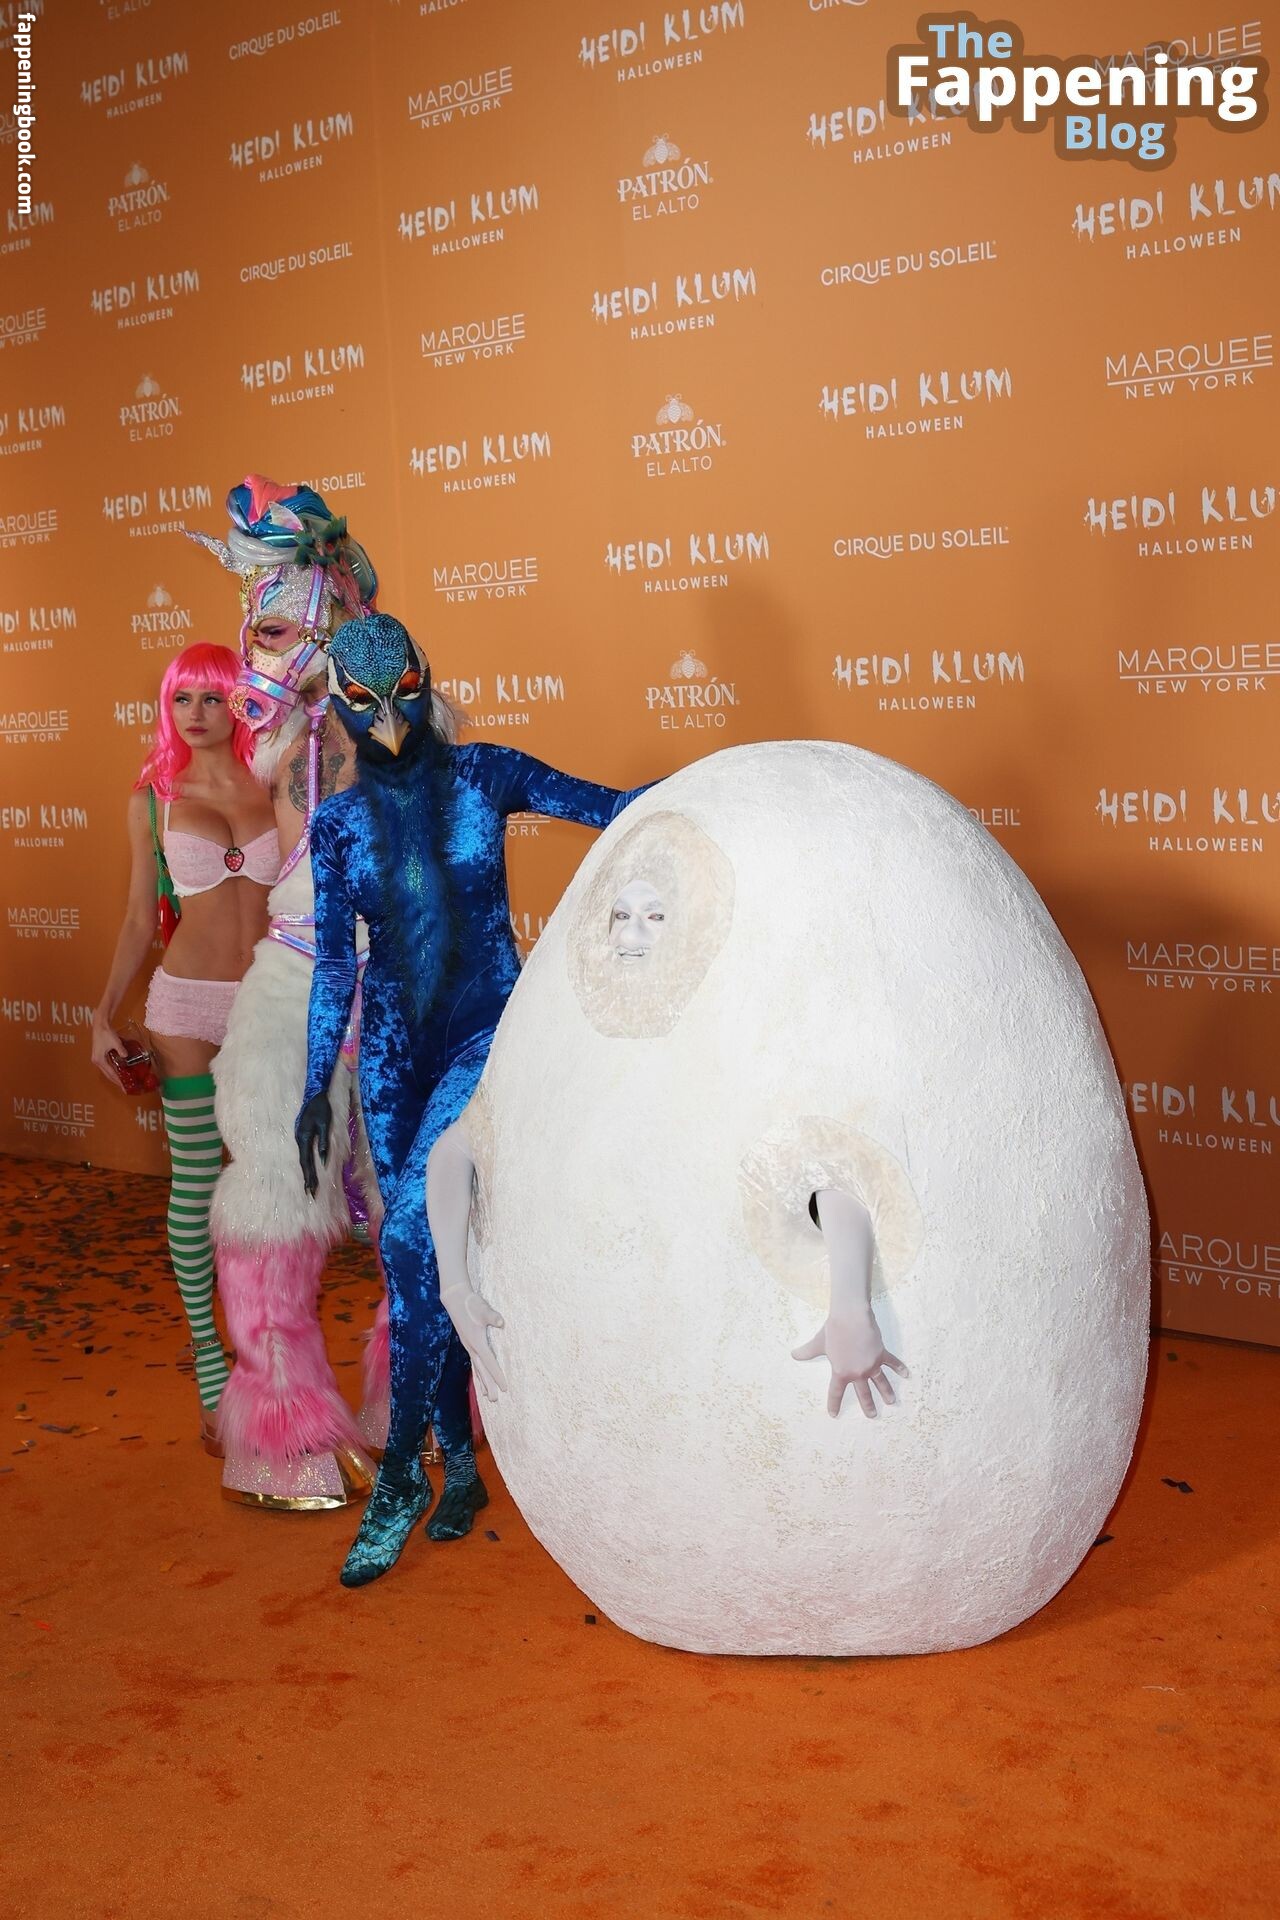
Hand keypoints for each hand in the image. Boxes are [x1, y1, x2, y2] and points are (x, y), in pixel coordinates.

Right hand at [91, 1015, 125, 1083]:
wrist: (100, 1025)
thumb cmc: (106, 1033)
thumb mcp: (116, 1042)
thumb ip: (121, 1050)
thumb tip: (125, 1056)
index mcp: (99, 1060)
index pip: (110, 1073)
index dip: (117, 1080)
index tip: (123, 1087)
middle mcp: (97, 1061)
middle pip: (107, 1074)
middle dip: (115, 1081)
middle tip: (123, 1087)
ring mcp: (97, 1058)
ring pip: (106, 1070)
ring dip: (113, 1076)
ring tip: (121, 1081)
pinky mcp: (99, 1055)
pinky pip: (106, 1065)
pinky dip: (112, 1069)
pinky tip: (118, 1071)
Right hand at [294, 1093, 332, 1197]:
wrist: (314, 1094)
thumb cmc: (321, 1108)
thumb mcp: (325, 1124)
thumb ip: (324, 1142)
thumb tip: (324, 1161)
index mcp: (304, 1138)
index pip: (306, 1162)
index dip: (309, 1176)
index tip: (311, 1190)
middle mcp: (299, 1140)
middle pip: (304, 1163)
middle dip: (308, 1179)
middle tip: (310, 1194)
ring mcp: (299, 1138)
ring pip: (303, 1159)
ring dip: (307, 1173)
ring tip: (309, 1186)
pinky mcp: (302, 1136)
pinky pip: (304, 1153)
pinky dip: (306, 1163)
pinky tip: (308, 1170)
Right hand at [440, 1285, 507, 1401]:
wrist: (455, 1298)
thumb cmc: (471, 1303)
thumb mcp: (483, 1308)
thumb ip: (492, 1316)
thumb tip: (501, 1322)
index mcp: (477, 1342)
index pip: (490, 1363)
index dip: (497, 1376)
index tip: (505, 1388)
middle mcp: (471, 1347)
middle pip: (482, 1370)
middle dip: (488, 1385)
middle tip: (495, 1400)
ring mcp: (468, 1346)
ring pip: (477, 1368)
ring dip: (482, 1381)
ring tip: (487, 1395)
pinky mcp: (468, 1342)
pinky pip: (474, 1362)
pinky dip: (478, 1371)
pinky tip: (480, 1376)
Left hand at [792, 1308, 908, 1419]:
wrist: (851, 1317)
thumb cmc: (833, 1330)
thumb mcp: (818, 1343)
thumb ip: (807, 1352)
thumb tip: (794, 1355)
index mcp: (841, 1372)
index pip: (836, 1393)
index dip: (834, 1404)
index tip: (833, 1414)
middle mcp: (858, 1372)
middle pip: (864, 1393)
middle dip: (868, 1406)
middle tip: (872, 1416)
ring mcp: (871, 1365)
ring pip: (881, 1383)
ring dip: (886, 1393)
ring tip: (891, 1402)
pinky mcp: (881, 1354)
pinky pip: (892, 1363)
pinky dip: (900, 1369)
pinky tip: (907, 1375)